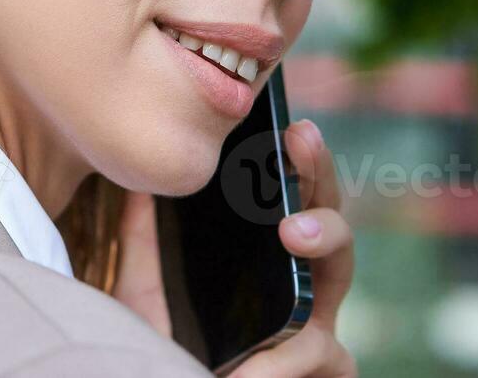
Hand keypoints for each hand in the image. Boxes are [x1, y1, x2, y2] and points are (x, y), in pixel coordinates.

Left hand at [112, 121, 356, 376]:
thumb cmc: (167, 352)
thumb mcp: (143, 293)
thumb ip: (143, 242)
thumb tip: (137, 180)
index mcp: (269, 261)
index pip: (293, 197)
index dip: (299, 159)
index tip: (290, 124)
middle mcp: (301, 286)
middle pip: (328, 214)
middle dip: (320, 170)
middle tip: (301, 138)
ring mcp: (315, 326)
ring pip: (340, 271)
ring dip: (323, 237)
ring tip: (291, 230)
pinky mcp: (320, 370)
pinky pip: (319, 354)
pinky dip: (282, 361)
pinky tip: (248, 364)